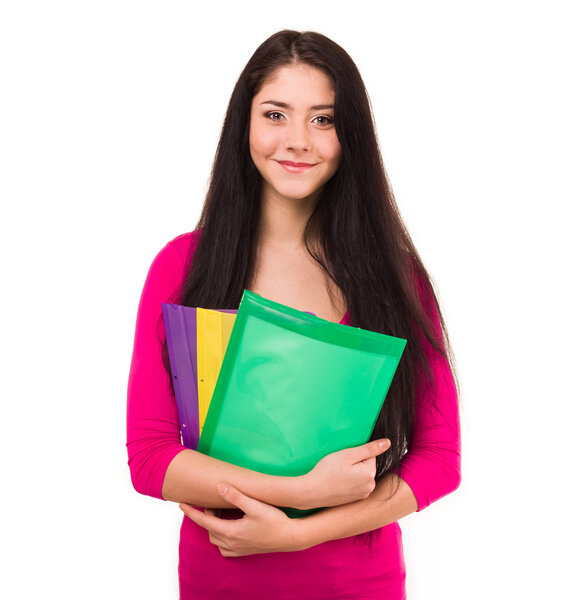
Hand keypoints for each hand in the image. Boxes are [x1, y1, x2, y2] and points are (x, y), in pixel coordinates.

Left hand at [179, 484, 304, 556]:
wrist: (290, 537)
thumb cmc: (274, 520)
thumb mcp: (254, 505)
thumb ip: (235, 496)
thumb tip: (218, 487)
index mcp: (231, 532)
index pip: (204, 522)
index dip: (191, 513)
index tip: (181, 504)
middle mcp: (231, 543)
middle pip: (209, 529)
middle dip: (207, 516)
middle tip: (214, 502)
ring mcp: (238, 549)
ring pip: (216, 539)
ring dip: (214, 526)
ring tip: (221, 512)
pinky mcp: (244, 551)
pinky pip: (224, 547)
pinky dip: (221, 536)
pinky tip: (229, 527)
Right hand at [297, 439, 390, 509]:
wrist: (311, 492)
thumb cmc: (327, 471)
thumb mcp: (347, 455)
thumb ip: (369, 449)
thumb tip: (388, 443)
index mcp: (370, 474)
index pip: (369, 455)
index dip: (355, 453)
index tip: (343, 459)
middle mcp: (370, 486)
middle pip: (366, 465)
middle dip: (355, 463)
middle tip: (339, 466)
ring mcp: (363, 494)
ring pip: (361, 474)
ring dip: (352, 472)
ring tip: (337, 474)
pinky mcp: (356, 499)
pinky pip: (356, 484)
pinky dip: (349, 481)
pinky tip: (337, 482)